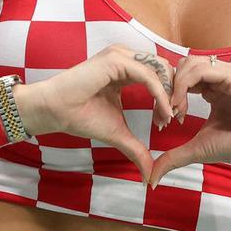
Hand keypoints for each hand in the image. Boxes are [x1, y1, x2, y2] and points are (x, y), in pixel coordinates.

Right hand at [12, 45, 175, 184]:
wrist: (56, 111)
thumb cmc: (81, 117)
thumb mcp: (117, 133)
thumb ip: (136, 148)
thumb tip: (149, 175)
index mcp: (125, 68)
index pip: (159, 74)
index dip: (169, 95)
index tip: (170, 121)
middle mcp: (125, 57)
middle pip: (164, 68)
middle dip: (174, 92)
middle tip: (175, 118)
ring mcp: (120, 56)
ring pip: (159, 69)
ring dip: (169, 93)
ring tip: (169, 116)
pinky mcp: (115, 60)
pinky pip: (147, 75)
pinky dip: (159, 94)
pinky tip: (162, 112)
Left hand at [148, 56, 230, 188]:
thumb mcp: (199, 149)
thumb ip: (174, 157)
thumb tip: (151, 178)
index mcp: (214, 88)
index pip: (183, 76)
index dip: (168, 94)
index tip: (163, 120)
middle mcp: (220, 77)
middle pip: (183, 65)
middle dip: (168, 86)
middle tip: (165, 113)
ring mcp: (228, 74)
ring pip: (190, 64)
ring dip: (175, 86)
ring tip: (174, 111)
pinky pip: (201, 70)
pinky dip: (184, 85)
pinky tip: (181, 107)